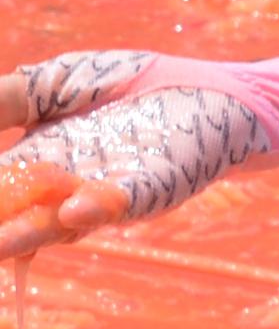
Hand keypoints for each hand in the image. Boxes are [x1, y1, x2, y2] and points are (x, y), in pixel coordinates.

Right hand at [0, 51, 268, 260]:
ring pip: (54, 223)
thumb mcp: (54, 83)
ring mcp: (102, 193)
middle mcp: (59, 188)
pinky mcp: (149, 188)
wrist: (207, 92)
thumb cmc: (130, 87)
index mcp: (32, 162)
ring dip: (22, 235)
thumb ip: (7, 98)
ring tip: (0, 244)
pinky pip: (119, 203)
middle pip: (10, 217)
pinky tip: (76, 207)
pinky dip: (97, 206)